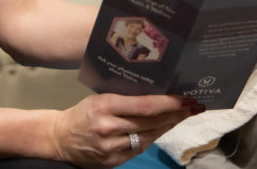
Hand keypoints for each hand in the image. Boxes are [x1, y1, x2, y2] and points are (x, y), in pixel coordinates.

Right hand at [51, 94, 197, 167]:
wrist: (60, 138)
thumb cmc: (83, 113)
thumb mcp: (100, 97)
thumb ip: (125, 98)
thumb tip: (157, 94)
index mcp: (105, 105)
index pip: (145, 106)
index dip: (169, 103)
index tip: (186, 98)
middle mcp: (109, 127)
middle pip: (151, 122)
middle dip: (176, 114)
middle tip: (195, 106)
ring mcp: (111, 147)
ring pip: (149, 136)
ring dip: (169, 126)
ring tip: (183, 116)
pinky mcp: (113, 162)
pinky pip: (140, 148)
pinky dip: (154, 137)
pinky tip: (163, 129)